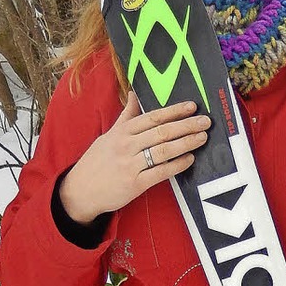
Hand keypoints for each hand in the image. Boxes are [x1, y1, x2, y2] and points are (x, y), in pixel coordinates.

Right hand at [59, 93, 210, 223]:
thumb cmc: (97, 162)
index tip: (192, 106)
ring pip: (163, 150)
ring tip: (202, 137)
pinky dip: (177, 165)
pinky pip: (161, 172)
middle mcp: (126, 146)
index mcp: (121, 132)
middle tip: (206, 121)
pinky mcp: (135, 184)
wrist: (80, 191)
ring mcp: (130, 165)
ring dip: (186, 143)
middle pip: (161, 132)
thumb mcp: (109, 135)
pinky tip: (189, 159)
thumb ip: (126, 116)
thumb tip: (133, 94)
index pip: (152, 117)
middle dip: (186, 125)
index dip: (174, 111)